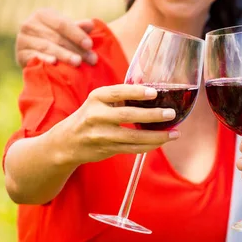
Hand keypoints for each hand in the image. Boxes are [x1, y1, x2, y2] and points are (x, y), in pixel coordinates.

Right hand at [16, 8, 97, 67]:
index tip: (90, 45)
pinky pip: (34, 57)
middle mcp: (29, 25)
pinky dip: (44, 59)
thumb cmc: (58, 40)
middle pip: (57, 37)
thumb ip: (79, 28)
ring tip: (78, 62)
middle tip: (91, 59)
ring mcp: (23, 40)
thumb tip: (91, 24)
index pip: (62, 24)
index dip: (77, 34)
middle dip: (76, 49)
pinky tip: (54, 63)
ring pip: (47, 47)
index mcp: (43, 15)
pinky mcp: (20, 54)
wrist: (38, 54)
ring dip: (64, 55)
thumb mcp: (68, 32)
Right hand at [51, 84, 178, 165]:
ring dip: (157, 136)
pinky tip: (162, 141)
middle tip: (171, 113)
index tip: (154, 92)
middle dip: (153, 115)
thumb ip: (120, 97)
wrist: (66, 142)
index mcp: (96, 98)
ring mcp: (101, 135)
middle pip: (128, 116)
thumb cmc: (91, 116)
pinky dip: (149, 145)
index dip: (136, 92)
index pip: (117, 92)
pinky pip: (132, 149)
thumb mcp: (99, 102)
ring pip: (133, 137)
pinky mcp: (107, 149)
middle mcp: (96, 116)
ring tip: (175, 133)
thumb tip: (155, 93)